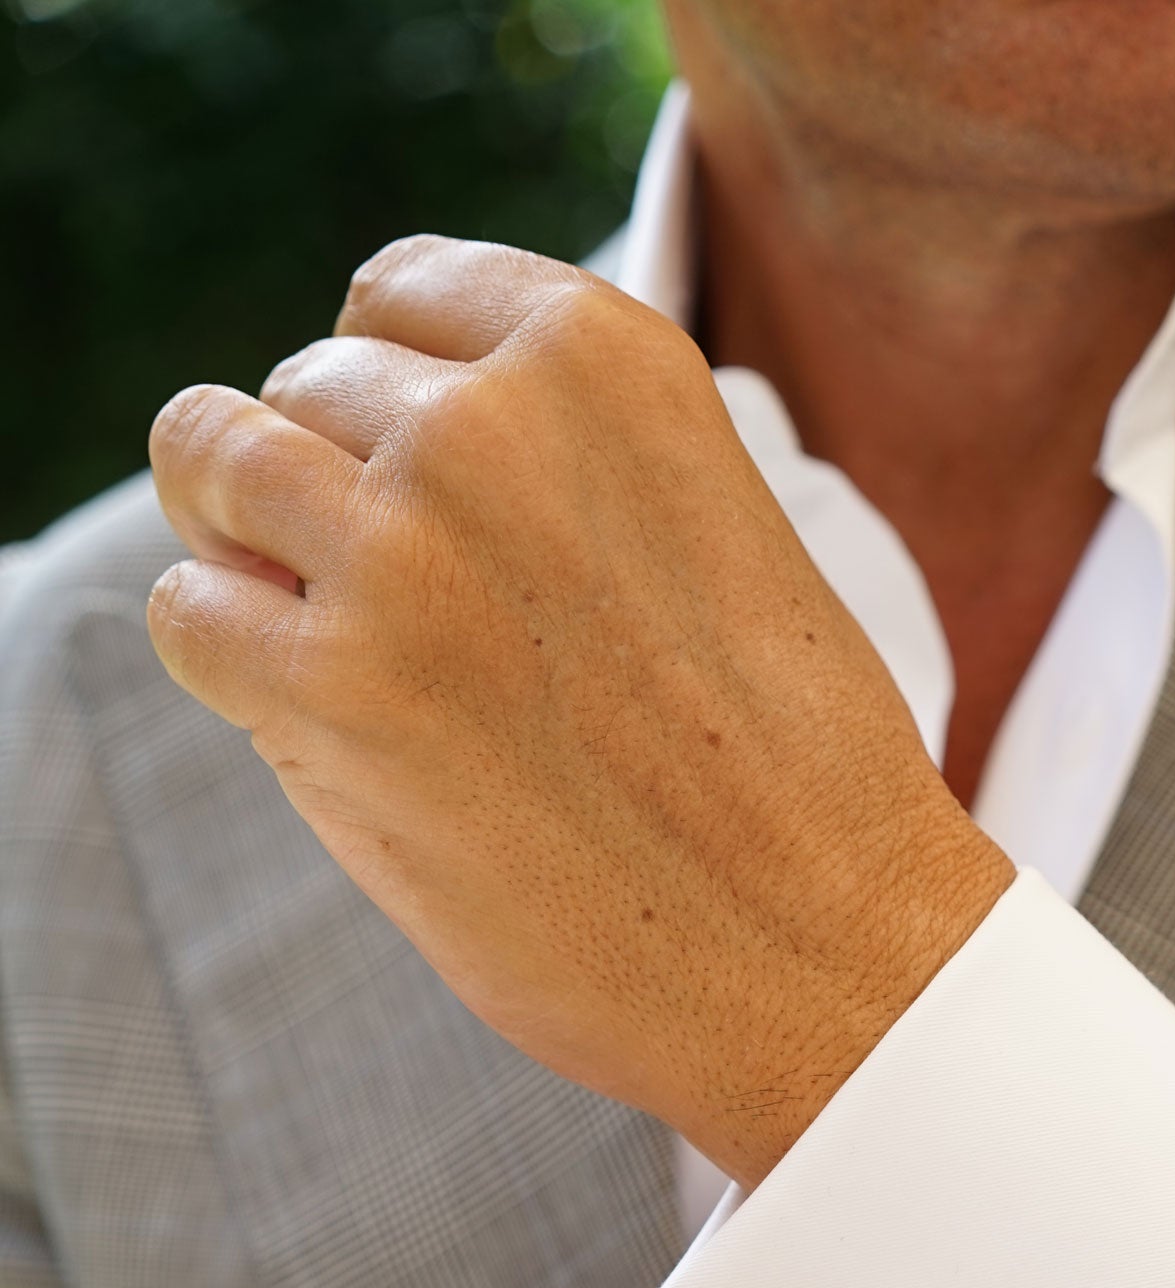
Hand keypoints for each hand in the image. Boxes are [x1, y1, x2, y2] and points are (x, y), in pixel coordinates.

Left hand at [143, 240, 1011, 1186]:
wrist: (829, 951)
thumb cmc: (790, 777)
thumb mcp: (720, 525)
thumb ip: (573, 462)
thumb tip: (396, 452)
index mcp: (601, 358)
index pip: (398, 293)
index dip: (384, 393)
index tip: (419, 486)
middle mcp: (488, 421)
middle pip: (303, 383)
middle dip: (328, 487)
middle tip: (405, 616)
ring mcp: (400, 549)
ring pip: (213, 460)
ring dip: (248, 550)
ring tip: (337, 650)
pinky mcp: (335, 690)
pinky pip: (188, 614)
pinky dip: (225, 659)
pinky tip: (317, 721)